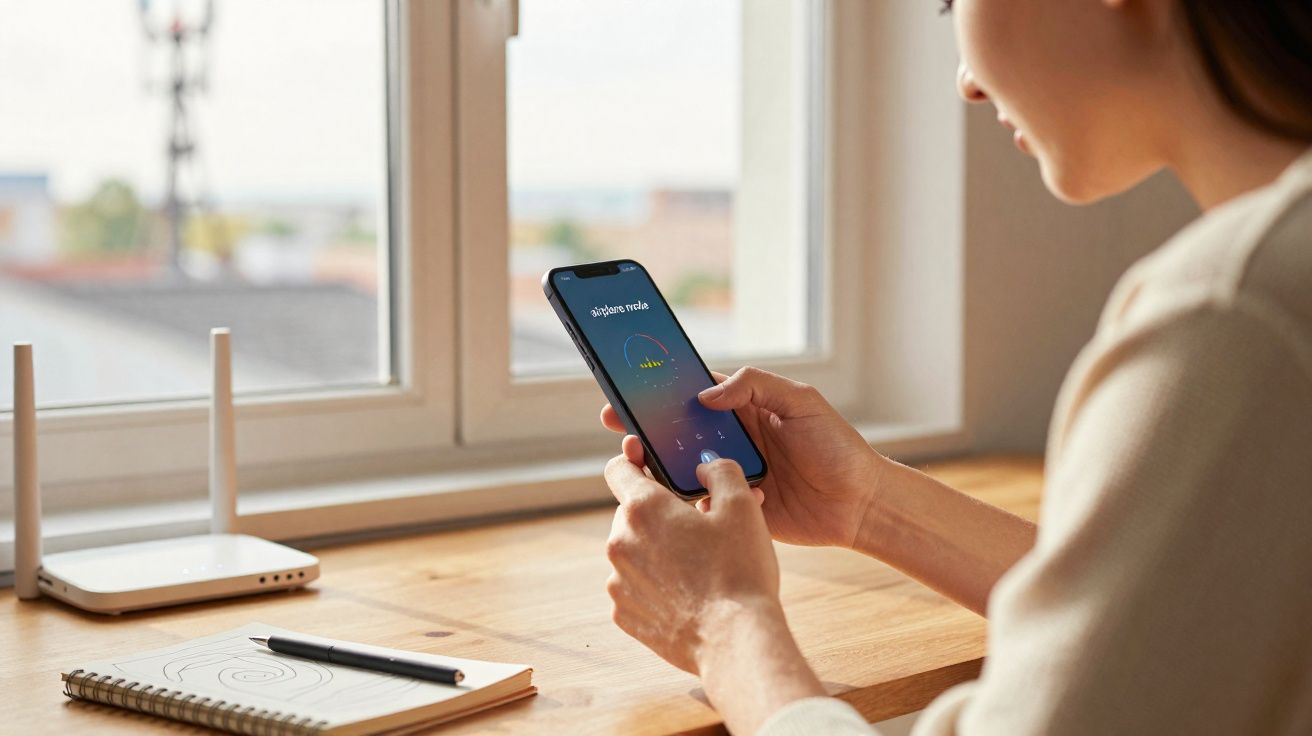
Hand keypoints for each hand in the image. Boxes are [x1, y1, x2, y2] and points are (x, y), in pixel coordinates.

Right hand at [601, 367, 883, 548]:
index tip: (631, 384)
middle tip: (619, 424)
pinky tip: (685, 499)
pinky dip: (687, 502)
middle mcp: (731, 441)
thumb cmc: (838, 448)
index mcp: (745, 409)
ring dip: (660, 465)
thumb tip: (706, 393)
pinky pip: (699, 505)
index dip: (662, 387)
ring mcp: (729, 476)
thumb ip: (757, 386)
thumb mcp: (803, 402)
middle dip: (646, 426)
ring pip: (682, 468)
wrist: (860, 505)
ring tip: (641, 462)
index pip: (694, 391)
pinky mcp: (733, 511)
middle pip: (678, 430)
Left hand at [603, 455, 781, 672]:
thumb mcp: (742, 506)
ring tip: (697, 567)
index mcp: (643, 508)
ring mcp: (618, 581)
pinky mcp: (624, 614)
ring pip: (633, 552)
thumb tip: (705, 466)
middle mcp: (619, 542)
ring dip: (656, 552)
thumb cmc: (739, 570)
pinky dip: (655, 586)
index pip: (618, 468)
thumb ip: (720, 472)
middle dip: (658, 515)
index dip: (634, 461)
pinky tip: (687, 595)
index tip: (649, 465)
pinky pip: (635, 588)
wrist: (735, 639)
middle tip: (696, 528)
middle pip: (630, 513)